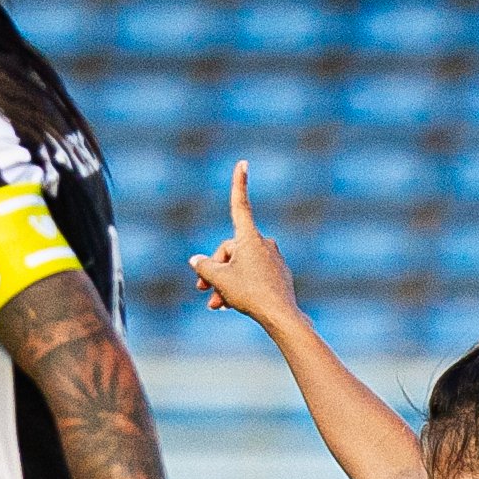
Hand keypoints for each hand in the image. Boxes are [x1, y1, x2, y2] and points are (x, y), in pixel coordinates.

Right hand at [187, 163, 301, 329]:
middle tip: (202, 289)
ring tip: (216, 305)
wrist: (281, 316)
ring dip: (225, 283)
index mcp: (250, 237)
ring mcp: (273, 259)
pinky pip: (253, 276)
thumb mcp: (219, 279)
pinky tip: (231, 305)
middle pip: (230, 250)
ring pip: (241, 267)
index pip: (240, 205)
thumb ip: (204, 267)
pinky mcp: (278, 276)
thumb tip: (196, 260)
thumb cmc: (249, 293)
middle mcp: (264, 243)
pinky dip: (241, 287)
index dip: (239, 184)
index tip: (243, 163)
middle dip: (216, 269)